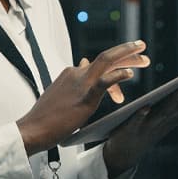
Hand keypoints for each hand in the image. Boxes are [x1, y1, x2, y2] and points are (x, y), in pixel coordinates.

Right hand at [17, 40, 149, 155]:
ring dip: (128, 57)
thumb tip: (83, 63)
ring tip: (144, 59)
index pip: (97, 64)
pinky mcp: (85, 96)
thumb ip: (73, 80)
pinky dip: (119, 75)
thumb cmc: (47, 116)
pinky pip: (105, 81)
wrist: (33, 129)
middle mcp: (76, 73)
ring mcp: (80, 83)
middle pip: (106, 57)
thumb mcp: (61, 93)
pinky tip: (130, 74)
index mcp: (71, 73)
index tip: (127, 69)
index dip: (115, 66)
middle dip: (126, 52)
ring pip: (107, 61)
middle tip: (142, 49)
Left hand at [102, 71, 177, 178]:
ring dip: (176, 100)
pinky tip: (145, 107)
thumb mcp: (164, 116)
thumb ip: (174, 102)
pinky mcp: (131, 131)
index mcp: (173, 116)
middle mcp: (165, 121)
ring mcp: (149, 127)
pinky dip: (141, 116)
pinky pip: (136, 122)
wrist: (125, 154)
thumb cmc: (146, 128)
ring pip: (164, 112)